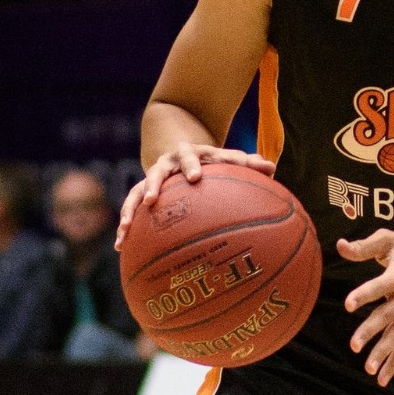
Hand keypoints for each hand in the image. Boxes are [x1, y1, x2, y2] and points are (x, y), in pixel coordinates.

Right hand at [114, 144, 274, 248]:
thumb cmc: (209, 159)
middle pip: (156, 172)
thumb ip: (246, 163)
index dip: (191, 165)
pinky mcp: (141, 192)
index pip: (190, 157)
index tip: (193, 177)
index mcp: (188, 154)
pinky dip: (125, 226)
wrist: (178, 147)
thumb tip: (272, 168)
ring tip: (125, 229)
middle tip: (151, 199)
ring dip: (130, 209)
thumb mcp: (225, 158)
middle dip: (153, 185)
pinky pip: (130, 209)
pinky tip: (121, 247)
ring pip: (135, 192)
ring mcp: (151, 178)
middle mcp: (166, 164)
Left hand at [338, 231, 393, 386]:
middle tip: (353, 346)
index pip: (381, 285)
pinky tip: (382, 378)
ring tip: (367, 368)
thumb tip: (339, 246)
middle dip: (371, 331)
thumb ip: (364, 246)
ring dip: (383, 352)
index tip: (348, 304)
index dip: (365, 294)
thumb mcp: (390, 240)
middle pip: (388, 315)